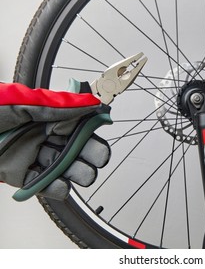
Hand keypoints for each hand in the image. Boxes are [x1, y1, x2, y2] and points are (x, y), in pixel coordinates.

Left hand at [0, 83, 110, 199]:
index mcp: (43, 115)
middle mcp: (40, 135)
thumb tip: (89, 101)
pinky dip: (54, 187)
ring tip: (82, 175)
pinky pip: (42, 183)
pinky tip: (63, 186)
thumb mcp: (19, 104)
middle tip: (96, 158)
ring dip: (76, 172)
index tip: (101, 130)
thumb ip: (55, 106)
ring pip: (63, 166)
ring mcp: (30, 155)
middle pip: (74, 147)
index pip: (76, 122)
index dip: (91, 128)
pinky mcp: (19, 175)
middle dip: (88, 153)